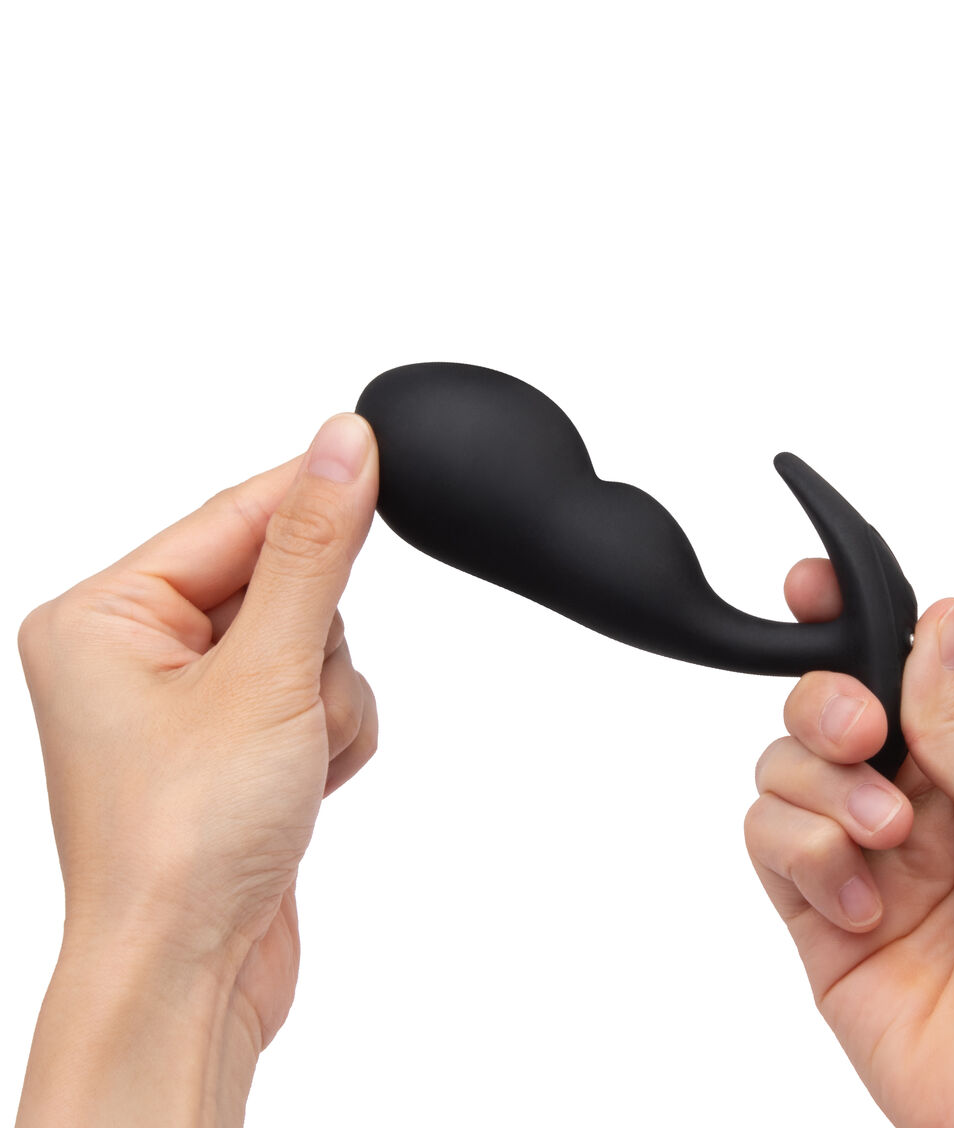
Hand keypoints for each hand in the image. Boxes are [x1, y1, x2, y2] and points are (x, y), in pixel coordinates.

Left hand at [16, 414, 379, 1126]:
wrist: (190, 979)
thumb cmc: (183, 845)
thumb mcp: (263, 672)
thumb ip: (312, 549)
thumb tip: (341, 444)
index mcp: (104, 616)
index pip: (233, 515)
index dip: (312, 498)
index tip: (379, 461)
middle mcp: (138, 652)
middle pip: (282, 581)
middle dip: (312, 645)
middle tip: (289, 705)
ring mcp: (192, 700)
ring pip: (315, 640)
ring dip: (327, 697)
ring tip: (291, 764)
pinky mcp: (239, 741)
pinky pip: (319, 691)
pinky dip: (333, 731)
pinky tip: (303, 784)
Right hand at [745, 559, 953, 1127]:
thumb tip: (941, 619)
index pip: (906, 660)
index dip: (853, 619)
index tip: (809, 588)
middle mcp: (923, 795)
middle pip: (828, 703)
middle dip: (830, 706)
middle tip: (866, 740)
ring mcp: (866, 852)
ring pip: (783, 765)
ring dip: (825, 794)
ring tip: (887, 847)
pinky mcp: (819, 909)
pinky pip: (766, 839)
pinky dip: (806, 859)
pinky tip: (862, 907)